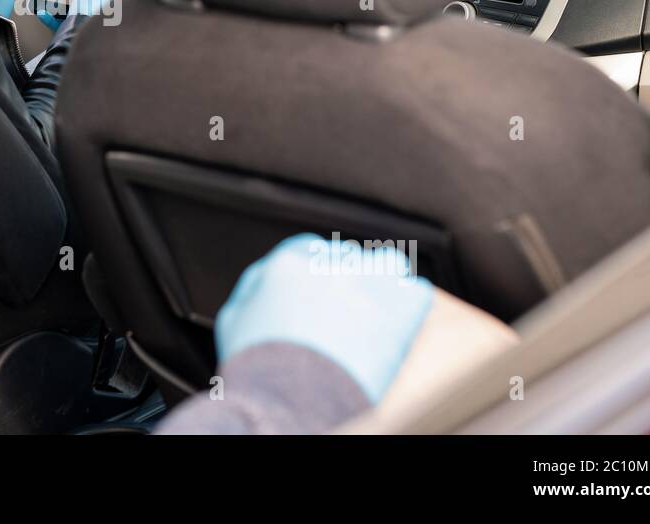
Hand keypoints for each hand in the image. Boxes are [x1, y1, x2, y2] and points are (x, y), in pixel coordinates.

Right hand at [214, 233, 432, 402]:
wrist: (289, 399)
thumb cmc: (257, 367)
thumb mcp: (233, 319)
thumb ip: (252, 289)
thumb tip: (265, 280)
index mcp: (288, 263)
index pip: (308, 250)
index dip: (316, 270)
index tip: (321, 287)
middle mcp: (330, 265)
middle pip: (348, 257)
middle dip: (347, 278)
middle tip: (346, 308)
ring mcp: (369, 283)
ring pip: (386, 265)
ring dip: (381, 283)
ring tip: (378, 307)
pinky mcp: (399, 308)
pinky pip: (416, 293)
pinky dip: (408, 306)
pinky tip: (399, 323)